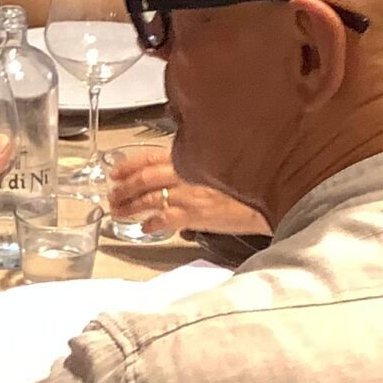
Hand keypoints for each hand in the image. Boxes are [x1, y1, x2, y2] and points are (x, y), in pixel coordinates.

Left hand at [105, 148, 269, 236]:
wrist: (269, 194)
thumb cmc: (247, 178)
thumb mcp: (217, 162)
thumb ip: (195, 164)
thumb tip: (177, 170)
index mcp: (190, 157)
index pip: (150, 156)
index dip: (129, 164)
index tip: (115, 171)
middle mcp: (186, 172)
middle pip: (144, 179)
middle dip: (123, 188)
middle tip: (113, 196)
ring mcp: (189, 194)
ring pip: (149, 198)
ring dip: (130, 206)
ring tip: (119, 212)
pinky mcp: (196, 215)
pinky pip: (166, 219)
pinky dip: (152, 223)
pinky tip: (145, 227)